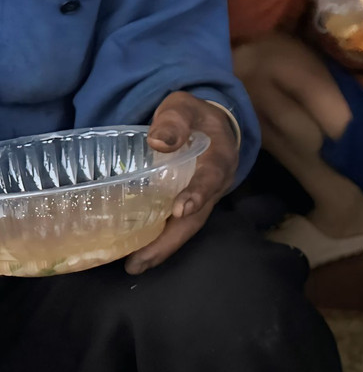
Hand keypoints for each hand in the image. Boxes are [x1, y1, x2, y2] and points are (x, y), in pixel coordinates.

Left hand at [126, 92, 238, 274]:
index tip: (181, 208)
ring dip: (162, 247)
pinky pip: (175, 224)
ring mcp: (202, 198)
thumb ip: (174, 119)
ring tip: (134, 265)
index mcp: (219, 157)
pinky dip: (157, 240)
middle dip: (172, 239)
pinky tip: (133, 253)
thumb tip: (158, 141)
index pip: (211, 177)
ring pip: (186, 226)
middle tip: (141, 260)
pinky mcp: (187, 204)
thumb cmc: (193, 116)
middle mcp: (215, 184)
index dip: (198, 193)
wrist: (209, 125)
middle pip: (197, 216)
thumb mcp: (184, 106)